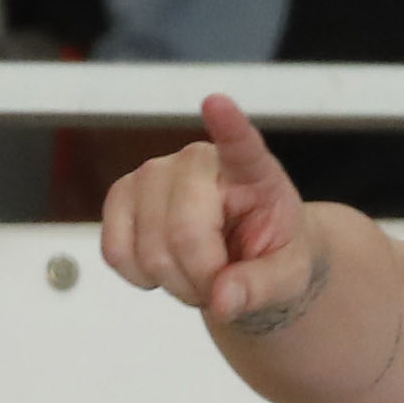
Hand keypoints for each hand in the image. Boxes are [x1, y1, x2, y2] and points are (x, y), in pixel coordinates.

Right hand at [101, 94, 317, 327]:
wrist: (248, 260)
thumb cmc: (273, 256)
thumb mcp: (288, 278)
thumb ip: (261, 288)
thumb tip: (224, 300)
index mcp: (253, 172)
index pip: (242, 146)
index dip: (229, 126)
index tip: (217, 103)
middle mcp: (199, 162)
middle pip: (183, 232)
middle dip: (201, 277)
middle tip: (224, 285)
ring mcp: (154, 174)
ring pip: (146, 248)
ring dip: (173, 281)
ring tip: (200, 274)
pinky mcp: (122, 196)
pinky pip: (115, 251)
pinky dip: (139, 276)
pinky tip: (167, 268)